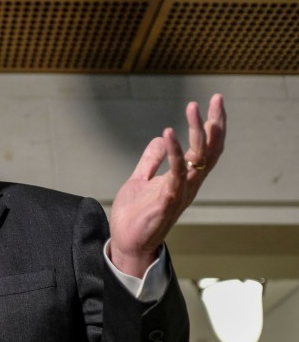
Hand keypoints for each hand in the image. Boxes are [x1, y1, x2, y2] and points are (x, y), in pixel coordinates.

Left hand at [109, 93, 225, 276]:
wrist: (126, 243)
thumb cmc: (135, 216)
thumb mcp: (140, 181)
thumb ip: (150, 162)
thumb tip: (158, 140)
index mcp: (184, 179)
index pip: (205, 148)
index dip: (212, 125)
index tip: (213, 102)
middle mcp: (188, 185)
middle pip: (210, 151)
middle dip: (215, 123)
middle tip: (215, 98)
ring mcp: (180, 193)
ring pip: (199, 159)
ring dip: (197, 132)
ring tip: (193, 108)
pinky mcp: (166, 201)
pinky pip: (175, 174)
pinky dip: (173, 153)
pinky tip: (168, 134)